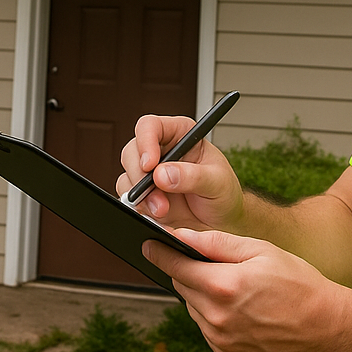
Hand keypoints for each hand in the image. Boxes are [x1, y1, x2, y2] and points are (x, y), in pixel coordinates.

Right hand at [117, 114, 245, 230]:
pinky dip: (140, 208)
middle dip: (140, 176)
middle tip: (157, 196)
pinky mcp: (143, 196)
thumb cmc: (224, 195)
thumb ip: (193, 176)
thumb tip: (163, 174)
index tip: (150, 165)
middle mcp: (161, 151)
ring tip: (163, 210)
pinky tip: (158, 215)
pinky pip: (129, 198)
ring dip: (141, 196)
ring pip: (127, 176)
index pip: (152, 126)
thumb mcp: (217, 182)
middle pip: (132, 151)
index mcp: (180, 135)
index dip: (146, 141)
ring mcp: (150, 175)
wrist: (222, 224)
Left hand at [144, 228, 351, 351]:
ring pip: (193, 309)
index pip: (176, 266)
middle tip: (212, 265)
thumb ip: (215, 242)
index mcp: (223, 285)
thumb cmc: (296, 281)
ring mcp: (220, 340)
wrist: (325, 325)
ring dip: (203, 296)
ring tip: (234, 289)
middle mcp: (216, 317)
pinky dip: (215, 317)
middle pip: (183, 286)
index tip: (147, 245)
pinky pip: (208, 329)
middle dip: (190, 272)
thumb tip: (180, 236)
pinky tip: (241, 310)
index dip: (160, 253)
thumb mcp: (259, 250)